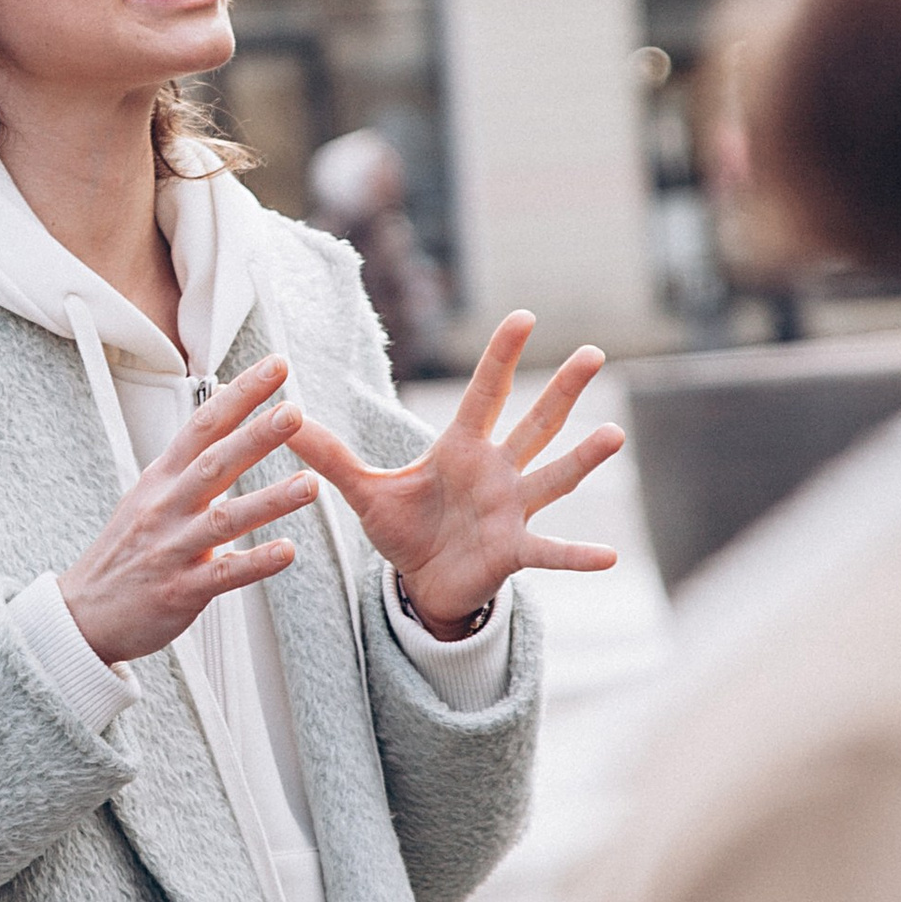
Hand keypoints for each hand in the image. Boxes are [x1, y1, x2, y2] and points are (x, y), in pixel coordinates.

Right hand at [58, 355, 316, 667]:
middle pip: (214, 463)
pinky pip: (223, 574)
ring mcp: (172, 548)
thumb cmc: (125, 551)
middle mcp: (166, 507)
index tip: (274, 368)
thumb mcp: (149, 493)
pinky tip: (287, 551)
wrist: (85, 611)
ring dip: (269, 500)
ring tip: (309, 484)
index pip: (203, 425)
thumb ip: (188, 460)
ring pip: (224, 519)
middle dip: (256, 436)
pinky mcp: (180, 589)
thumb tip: (221, 416)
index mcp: (162, 478)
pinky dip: (256, 562)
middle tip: (293, 412)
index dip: (241, 395)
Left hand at [287, 312, 623, 636]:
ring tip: (614, 434)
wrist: (423, 585)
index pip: (483, 394)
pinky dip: (578, 555)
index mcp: (461, 449)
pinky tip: (610, 556)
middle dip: (561, 390)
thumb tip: (286, 418)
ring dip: (583, 458)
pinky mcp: (515, 551)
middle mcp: (496, 471)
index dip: (500, 357)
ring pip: (553, 477)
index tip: (523, 316)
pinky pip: (550, 551)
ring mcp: (512, 510)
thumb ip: (329, 454)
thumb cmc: (406, 530)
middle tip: (592, 353)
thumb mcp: (365, 490)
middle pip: (534, 424)